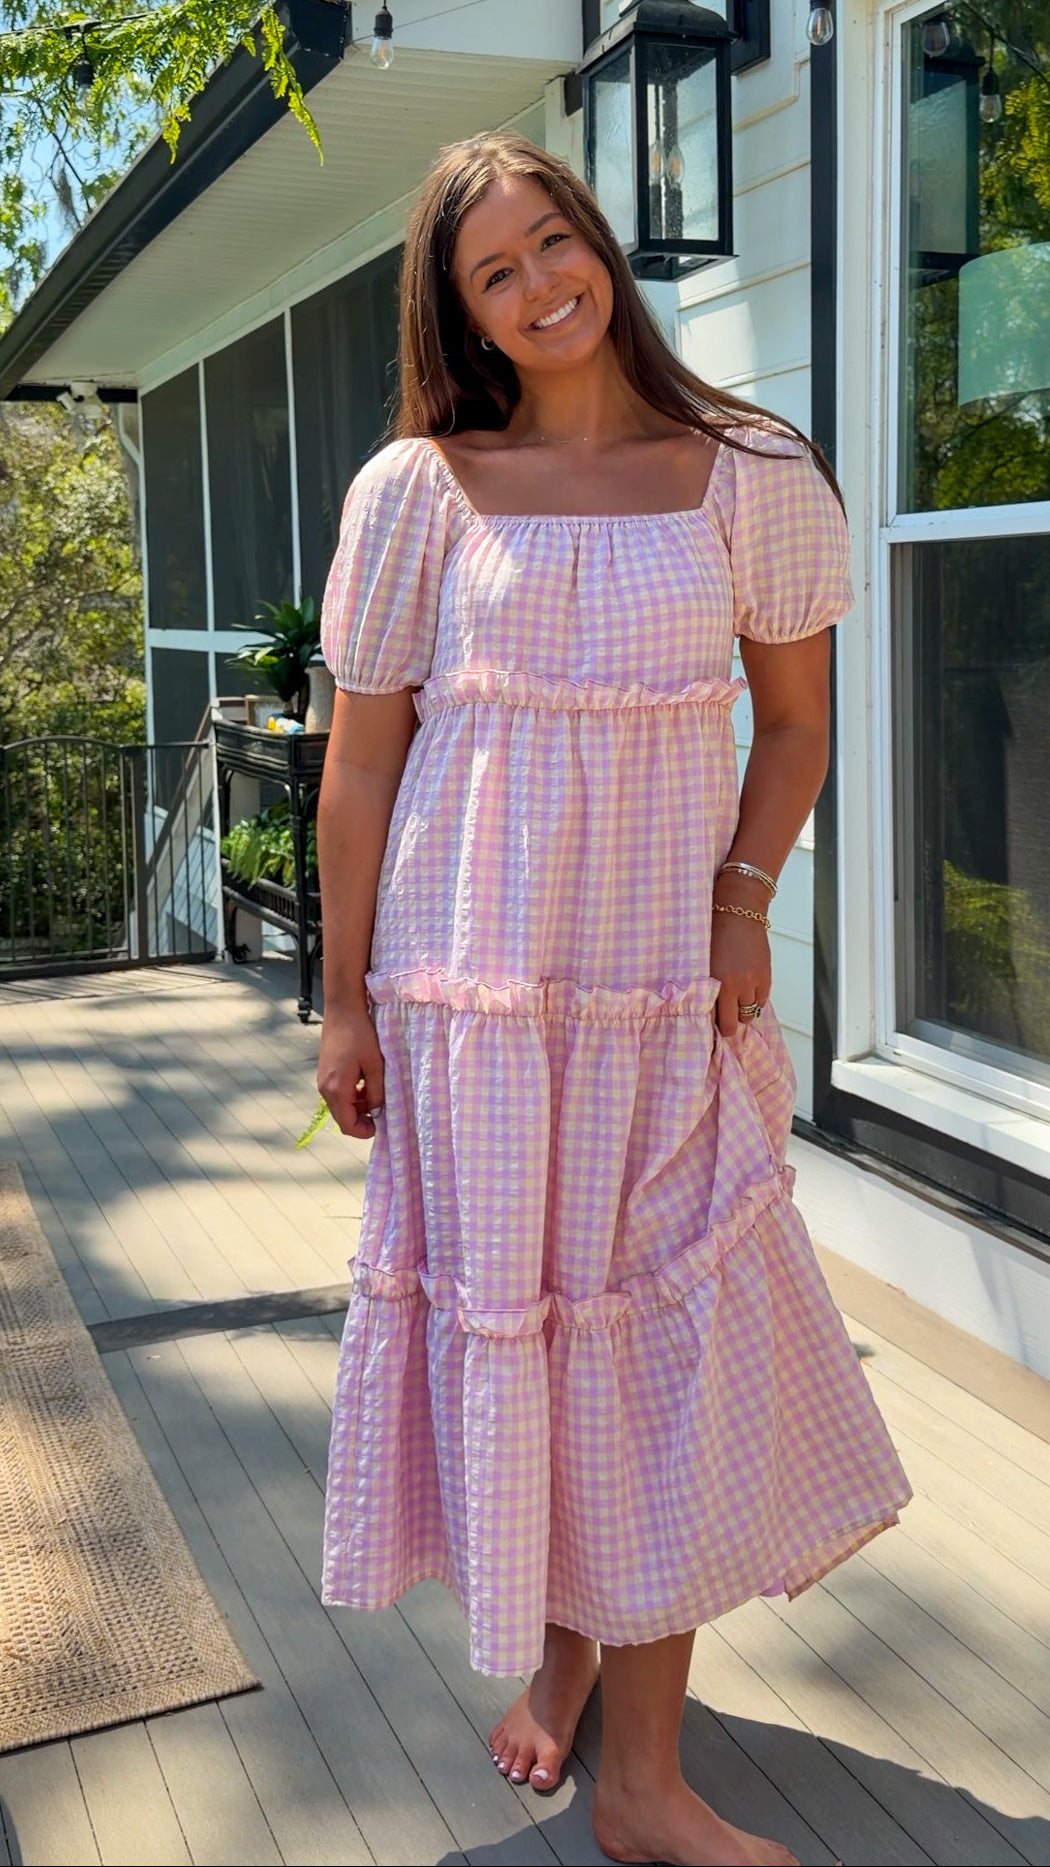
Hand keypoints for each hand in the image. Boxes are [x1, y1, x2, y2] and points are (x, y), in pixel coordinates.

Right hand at [317, 1003, 385, 1139]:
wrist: (343, 1009)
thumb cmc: (360, 1035)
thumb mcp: (375, 1066)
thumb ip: (376, 1093)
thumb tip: (377, 1112)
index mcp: (337, 1090)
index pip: (347, 1125)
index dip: (364, 1131)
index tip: (381, 1126)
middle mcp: (325, 1089)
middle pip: (342, 1118)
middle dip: (361, 1120)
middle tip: (382, 1112)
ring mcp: (323, 1080)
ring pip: (340, 1106)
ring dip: (358, 1107)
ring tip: (377, 1095)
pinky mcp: (325, 1072)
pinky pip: (338, 1093)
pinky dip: (352, 1096)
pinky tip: (366, 1083)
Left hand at [711, 911, 771, 1039]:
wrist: (738, 913)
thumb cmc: (716, 935)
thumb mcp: (703, 963)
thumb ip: (706, 986)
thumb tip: (707, 1008)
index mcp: (715, 981)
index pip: (712, 1017)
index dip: (710, 1024)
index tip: (707, 1027)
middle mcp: (735, 985)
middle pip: (732, 1023)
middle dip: (726, 1025)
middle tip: (723, 1021)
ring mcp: (752, 982)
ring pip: (748, 1015)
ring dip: (741, 1013)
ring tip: (735, 1004)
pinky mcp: (766, 977)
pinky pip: (762, 1002)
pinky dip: (754, 1001)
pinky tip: (747, 993)